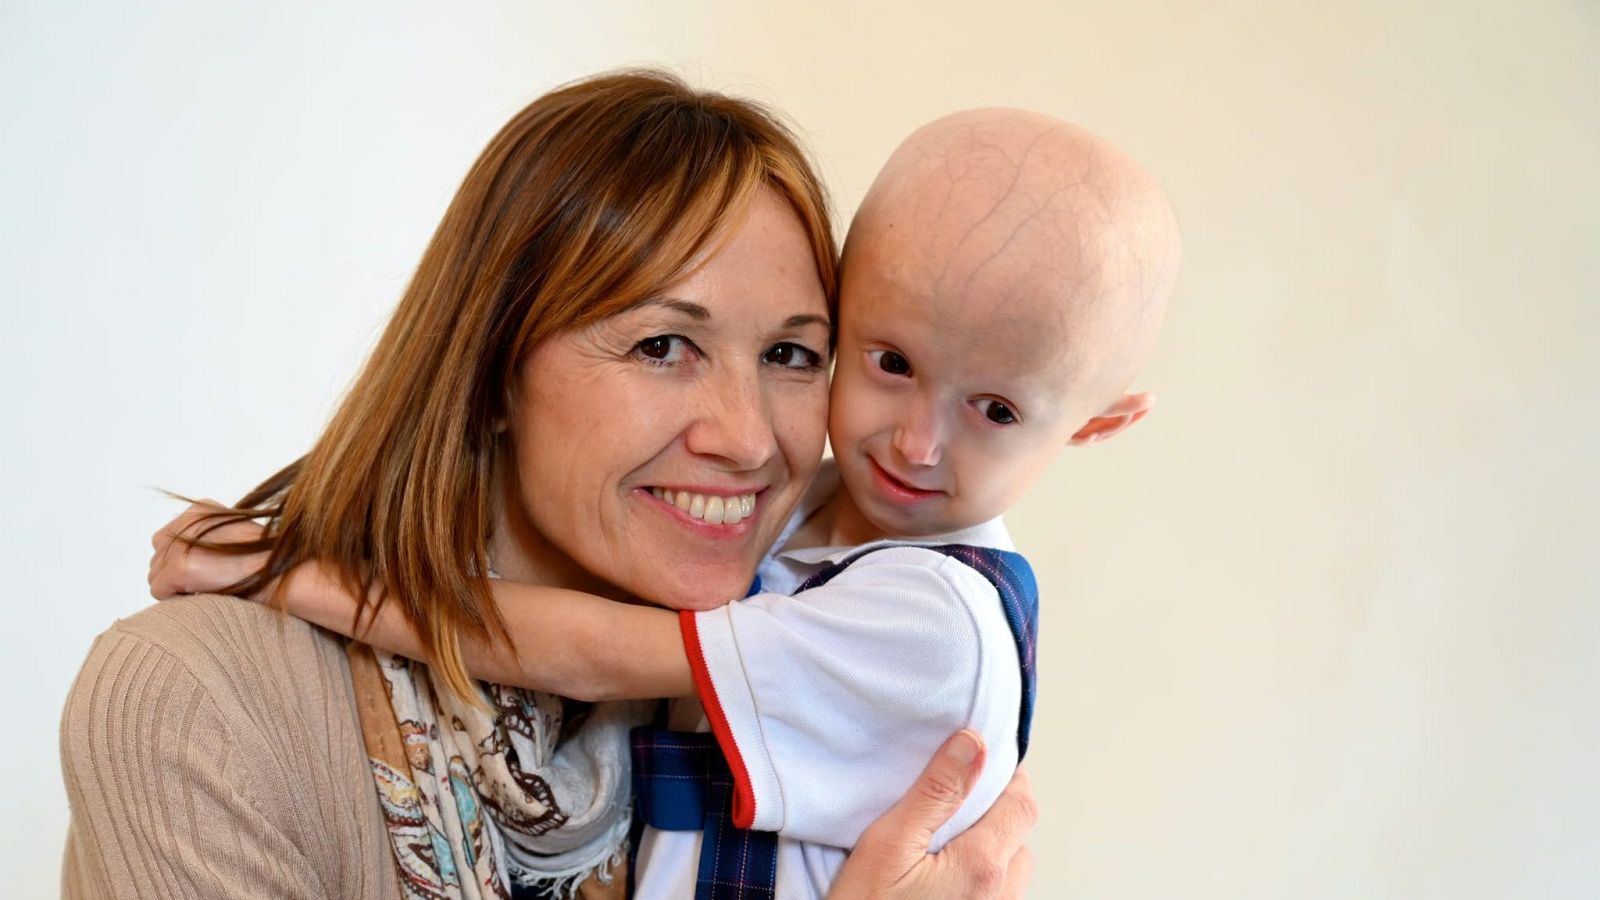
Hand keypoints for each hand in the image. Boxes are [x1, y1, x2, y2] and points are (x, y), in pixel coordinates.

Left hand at [148, 500, 271, 599]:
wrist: (282, 572)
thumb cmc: (268, 561)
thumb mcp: (234, 535)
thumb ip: (206, 539)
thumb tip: (188, 557)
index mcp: (199, 511)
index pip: (166, 539)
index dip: (185, 559)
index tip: (209, 569)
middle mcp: (186, 522)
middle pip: (157, 556)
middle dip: (175, 573)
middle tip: (208, 581)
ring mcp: (181, 545)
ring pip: (154, 575)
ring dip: (177, 587)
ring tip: (209, 586)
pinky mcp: (179, 568)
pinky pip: (158, 591)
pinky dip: (176, 598)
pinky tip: (204, 593)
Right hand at [828, 730, 1036, 899]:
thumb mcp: (888, 845)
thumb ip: (935, 793)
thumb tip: (972, 744)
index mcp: (983, 867)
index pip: (1022, 803)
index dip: (1005, 775)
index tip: (977, 763)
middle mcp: (1003, 897)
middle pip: (1020, 835)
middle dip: (994, 811)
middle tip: (952, 802)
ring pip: (1012, 867)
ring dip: (990, 847)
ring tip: (944, 842)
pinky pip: (1000, 895)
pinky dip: (981, 878)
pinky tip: (942, 878)